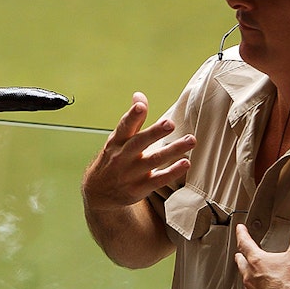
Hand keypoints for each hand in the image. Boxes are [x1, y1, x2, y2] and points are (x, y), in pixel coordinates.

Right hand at [82, 92, 195, 209]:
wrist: (99, 192)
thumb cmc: (113, 160)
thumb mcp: (117, 140)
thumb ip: (132, 120)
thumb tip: (139, 95)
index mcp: (117, 142)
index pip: (124, 126)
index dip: (132, 116)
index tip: (141, 106)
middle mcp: (122, 157)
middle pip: (139, 143)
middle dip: (154, 132)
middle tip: (170, 123)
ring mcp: (130, 174)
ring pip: (153, 160)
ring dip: (173, 150)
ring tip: (190, 140)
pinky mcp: (139, 189)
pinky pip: (158, 180)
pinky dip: (172, 172)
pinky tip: (186, 163)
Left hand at [234, 211, 289, 288]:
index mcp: (257, 262)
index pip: (245, 243)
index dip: (242, 234)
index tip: (240, 229)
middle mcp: (250, 277)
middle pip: (241, 263)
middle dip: (241, 256)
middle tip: (240, 253)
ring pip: (246, 281)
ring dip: (248, 276)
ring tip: (252, 274)